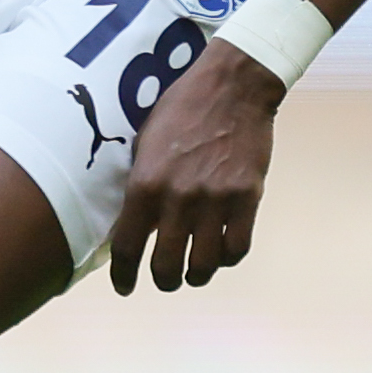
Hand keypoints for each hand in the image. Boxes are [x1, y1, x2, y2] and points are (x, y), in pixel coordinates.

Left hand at [107, 37, 281, 296]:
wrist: (233, 86)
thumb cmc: (182, 109)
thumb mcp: (145, 143)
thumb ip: (140, 186)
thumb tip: (132, 225)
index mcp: (145, 184)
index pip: (127, 248)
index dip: (124, 275)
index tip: (124, 286)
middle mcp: (179, 198)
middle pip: (166, 267)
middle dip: (163, 281)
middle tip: (165, 279)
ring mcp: (216, 200)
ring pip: (204, 266)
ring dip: (196, 275)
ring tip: (194, 271)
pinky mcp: (247, 198)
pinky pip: (237, 249)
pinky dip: (227, 258)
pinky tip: (221, 251)